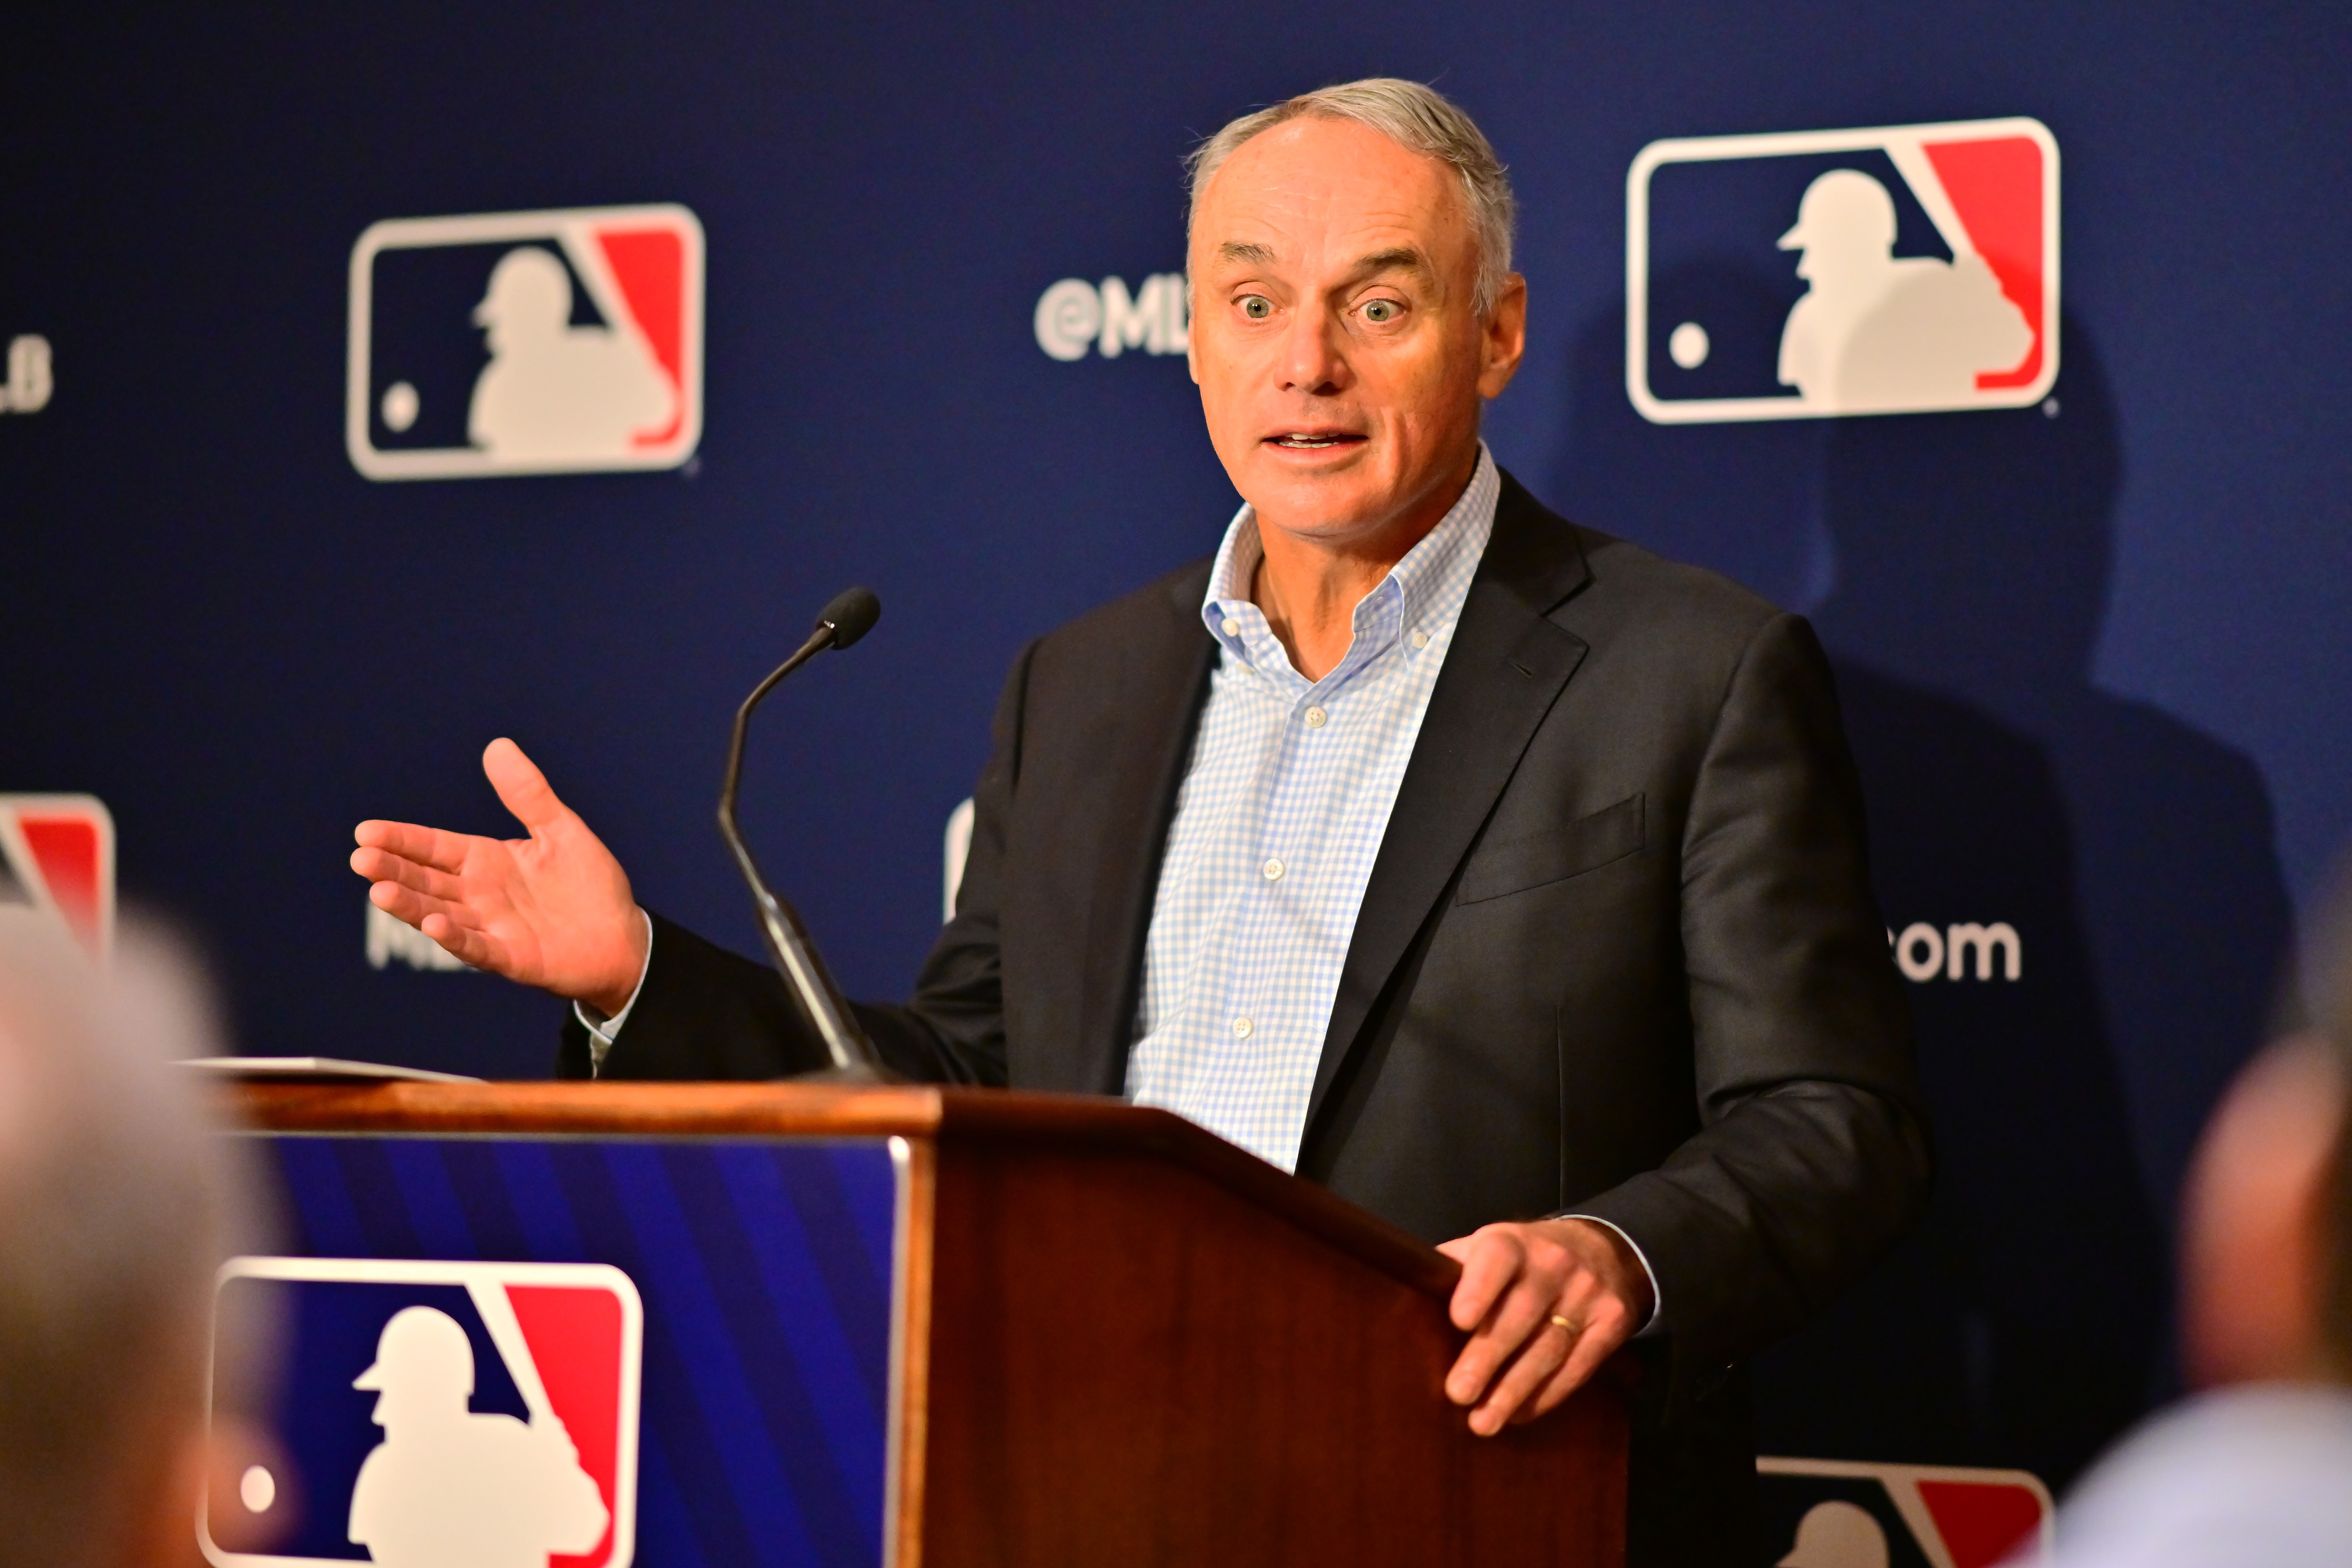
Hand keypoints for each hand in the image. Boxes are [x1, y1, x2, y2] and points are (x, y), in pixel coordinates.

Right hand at [350, 739, 648, 1014]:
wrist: (624, 937)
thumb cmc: (590, 884)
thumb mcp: (561, 830)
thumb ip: (528, 795)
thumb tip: (498, 745)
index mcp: (486, 861)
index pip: (434, 847)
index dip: (402, 839)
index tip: (365, 831)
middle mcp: (479, 895)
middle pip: (427, 880)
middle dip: (393, 869)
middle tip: (360, 857)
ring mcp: (492, 929)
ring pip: (440, 914)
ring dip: (411, 905)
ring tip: (380, 891)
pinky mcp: (512, 958)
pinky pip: (478, 948)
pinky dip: (456, 938)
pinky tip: (435, 925)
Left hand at [1436, 1217, 1652, 1435]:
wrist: (1603, 1251)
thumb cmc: (1522, 1258)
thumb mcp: (1490, 1247)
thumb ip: (1454, 1267)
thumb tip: (1403, 1295)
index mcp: (1513, 1242)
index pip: (1496, 1258)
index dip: (1479, 1288)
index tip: (1459, 1321)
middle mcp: (1553, 1264)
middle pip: (1520, 1315)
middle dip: (1487, 1357)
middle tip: (1458, 1393)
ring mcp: (1587, 1293)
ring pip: (1549, 1348)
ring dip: (1514, 1389)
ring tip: (1483, 1421)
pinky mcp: (1612, 1323)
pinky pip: (1579, 1366)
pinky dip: (1547, 1395)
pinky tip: (1519, 1414)